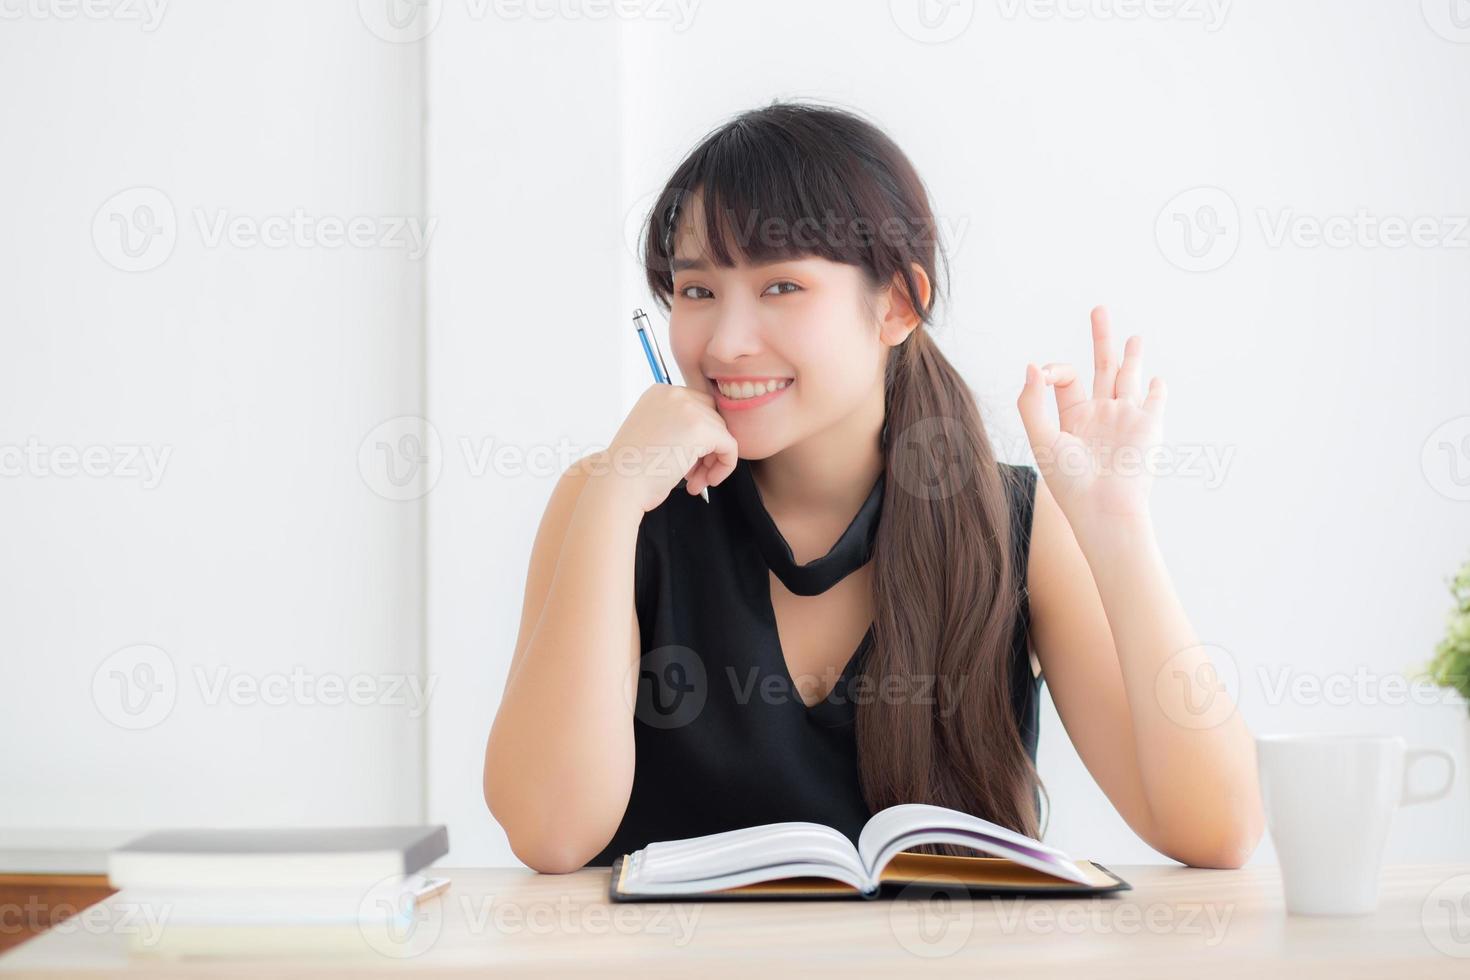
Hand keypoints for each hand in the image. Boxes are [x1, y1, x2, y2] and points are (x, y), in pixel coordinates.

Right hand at [608, 384, 739, 512]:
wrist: (619, 484)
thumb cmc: (632, 469)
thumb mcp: (654, 435)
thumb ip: (678, 426)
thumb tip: (712, 435)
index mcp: (659, 393)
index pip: (697, 407)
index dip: (697, 438)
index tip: (686, 460)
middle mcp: (674, 394)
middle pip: (712, 416)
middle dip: (707, 448)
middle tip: (693, 473)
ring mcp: (688, 408)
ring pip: (722, 432)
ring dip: (711, 461)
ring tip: (694, 481)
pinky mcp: (702, 429)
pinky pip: (730, 446)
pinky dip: (724, 466)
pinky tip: (705, 481)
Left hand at [1016, 305, 1165, 524]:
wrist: (1104, 507)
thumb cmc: (1070, 480)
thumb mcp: (1041, 438)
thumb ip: (1032, 403)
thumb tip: (1032, 366)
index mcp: (1073, 417)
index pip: (1066, 378)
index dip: (1054, 369)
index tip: (1046, 375)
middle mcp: (1101, 414)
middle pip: (1100, 367)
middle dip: (1100, 338)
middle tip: (1099, 309)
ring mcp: (1127, 418)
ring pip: (1130, 378)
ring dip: (1132, 356)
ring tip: (1134, 337)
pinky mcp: (1150, 425)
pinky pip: (1156, 400)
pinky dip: (1156, 388)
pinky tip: (1155, 379)